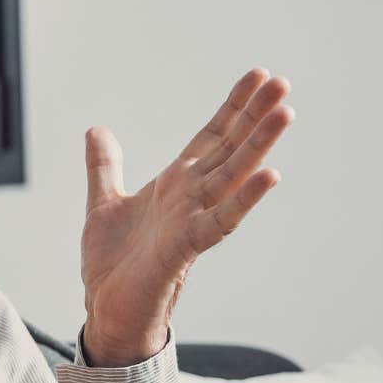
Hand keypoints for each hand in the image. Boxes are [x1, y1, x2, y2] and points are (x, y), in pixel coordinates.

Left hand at [80, 69, 294, 365]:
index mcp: (176, 184)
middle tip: (283, 81)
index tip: (256, 74)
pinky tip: (269, 175)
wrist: (105, 308)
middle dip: (255, 115)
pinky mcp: (186, 247)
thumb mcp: (103, 203)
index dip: (233, 107)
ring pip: (233, 176)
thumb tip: (97, 129)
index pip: (212, 136)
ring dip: (259, 145)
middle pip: (230, 148)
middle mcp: (191, 197)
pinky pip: (221, 220)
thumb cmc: (113, 263)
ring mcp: (193, 220)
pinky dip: (245, 198)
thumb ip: (105, 167)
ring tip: (285, 112)